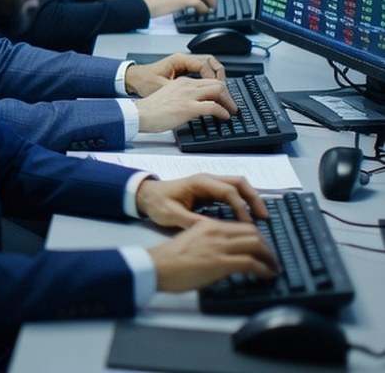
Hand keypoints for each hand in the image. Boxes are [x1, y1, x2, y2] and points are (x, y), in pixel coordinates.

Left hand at [125, 53, 223, 94]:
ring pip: (209, 68)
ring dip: (217, 79)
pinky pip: (202, 73)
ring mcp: (185, 66)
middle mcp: (184, 60)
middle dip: (221, 78)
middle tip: (226, 95)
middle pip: (212, 64)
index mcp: (180, 60)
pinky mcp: (184, 73)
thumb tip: (200, 99)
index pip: (206, 65)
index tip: (219, 93)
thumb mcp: (163, 88)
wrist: (132, 80)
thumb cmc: (143, 81)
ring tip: (222, 94)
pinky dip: (209, 81)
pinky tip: (211, 93)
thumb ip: (182, 92)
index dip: (215, 79)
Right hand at [134, 76, 235, 132]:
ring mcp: (188, 95)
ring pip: (218, 90)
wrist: (139, 114)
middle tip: (231, 105)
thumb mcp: (169, 97)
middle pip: (217, 83)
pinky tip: (224, 117)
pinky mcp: (188, 107)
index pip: (207, 81)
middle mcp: (186, 85)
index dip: (219, 90)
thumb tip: (195, 107)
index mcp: (181, 82)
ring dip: (229, 101)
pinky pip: (213, 106)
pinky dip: (223, 112)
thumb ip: (182, 97)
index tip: (223, 98)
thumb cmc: (150, 110)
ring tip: (231, 110)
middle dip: (228, 94)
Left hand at [135, 174, 268, 229]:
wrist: (145, 195)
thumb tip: (215, 229)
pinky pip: (232, 193)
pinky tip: (248, 217)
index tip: (247, 225)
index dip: (241, 208)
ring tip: (261, 217)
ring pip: (238, 186)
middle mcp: (208, 179)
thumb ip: (192, 221)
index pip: (228, 191)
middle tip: (264, 217)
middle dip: (254, 198)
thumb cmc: (157, 203)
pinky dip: (243, 202)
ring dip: (251, 199)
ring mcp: (210, 184)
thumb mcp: (172, 214)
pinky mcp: (210, 191)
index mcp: (199, 182)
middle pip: (239, 182)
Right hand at [148, 217, 275, 292]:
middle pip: (253, 233)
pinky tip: (266, 275)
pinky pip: (252, 263)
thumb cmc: (169, 259)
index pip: (241, 226)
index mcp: (208, 225)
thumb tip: (225, 253)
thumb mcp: (191, 241)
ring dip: (269, 258)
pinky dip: (264, 269)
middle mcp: (216, 232)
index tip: (261, 249)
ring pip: (257, 245)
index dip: (257, 238)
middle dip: (267, 247)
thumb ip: (209, 241)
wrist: (156, 267)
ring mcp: (219, 247)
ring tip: (272, 268)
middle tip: (271, 259)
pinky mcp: (221, 262)